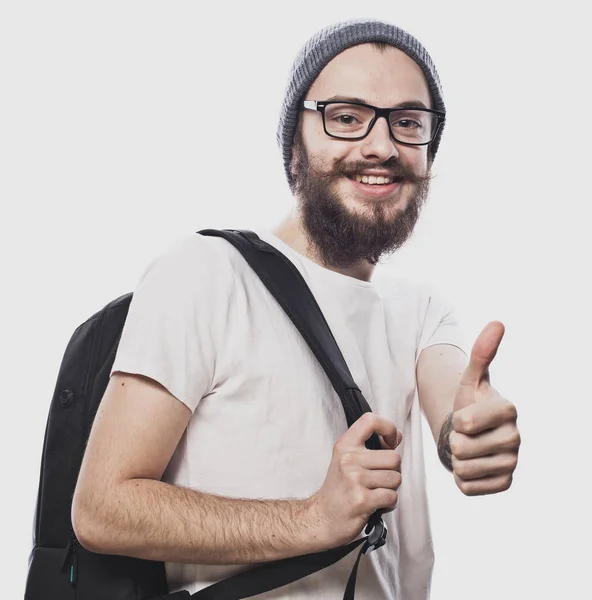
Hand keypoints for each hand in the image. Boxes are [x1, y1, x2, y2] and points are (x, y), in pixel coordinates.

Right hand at [308, 413, 402, 548]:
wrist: (322, 518)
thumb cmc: (338, 489)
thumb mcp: (347, 459)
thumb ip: (370, 446)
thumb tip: (396, 436)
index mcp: (345, 445)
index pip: (370, 420)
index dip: (388, 428)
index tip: (391, 440)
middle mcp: (349, 459)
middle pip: (394, 457)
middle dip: (393, 471)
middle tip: (379, 479)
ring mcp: (355, 479)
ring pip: (396, 478)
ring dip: (390, 489)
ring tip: (375, 492)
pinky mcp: (362, 499)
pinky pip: (392, 497)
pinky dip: (388, 503)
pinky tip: (376, 504)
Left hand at [449, 321, 520, 495]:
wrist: (471, 434)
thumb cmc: (469, 403)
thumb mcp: (469, 378)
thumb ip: (482, 353)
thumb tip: (497, 323)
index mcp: (508, 409)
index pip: (464, 422)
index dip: (455, 420)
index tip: (463, 416)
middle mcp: (516, 438)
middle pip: (461, 448)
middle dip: (453, 440)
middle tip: (463, 434)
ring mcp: (512, 463)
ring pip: (462, 469)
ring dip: (455, 459)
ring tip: (466, 448)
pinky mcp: (504, 483)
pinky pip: (468, 487)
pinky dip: (461, 478)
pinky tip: (470, 465)